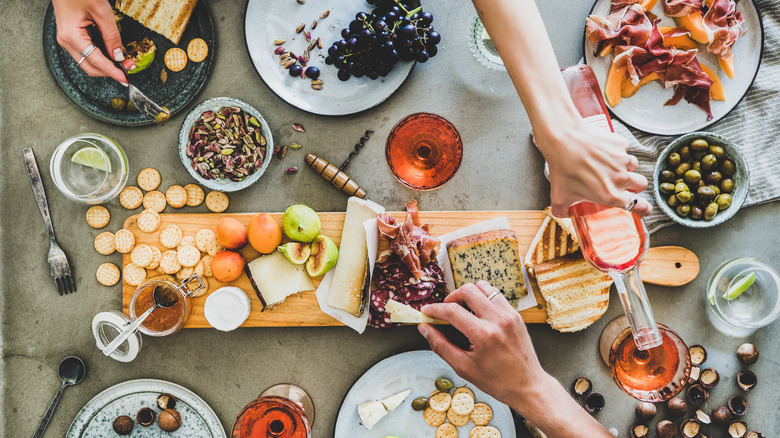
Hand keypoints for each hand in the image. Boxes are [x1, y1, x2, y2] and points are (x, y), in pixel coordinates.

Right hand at [52, 0, 132, 83]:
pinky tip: (112, 54)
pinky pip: (86, 53)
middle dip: (110, 71)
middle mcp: (66, 41)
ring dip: (106, 65)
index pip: (96, 62)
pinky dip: (100, 57)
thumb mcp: (101, 11)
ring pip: (88, 62)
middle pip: (90, 67)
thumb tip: (119, 56)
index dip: (113, 72)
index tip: (126, 78)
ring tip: (123, 62)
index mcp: (71, 36)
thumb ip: (112, 35)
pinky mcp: (71, 37)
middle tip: (129, 68)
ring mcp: (67, 40)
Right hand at [419, 281, 612, 436]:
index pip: (452, 310)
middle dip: (451, 297)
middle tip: (445, 310)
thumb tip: (425, 329)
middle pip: (468, 290)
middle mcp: (498, 320)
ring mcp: (509, 315)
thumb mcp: (463, 367)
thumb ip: (440, 345)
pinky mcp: (516, 315)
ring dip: (468, 294)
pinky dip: (483, 298)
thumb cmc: (496, 381)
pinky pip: (495, 295)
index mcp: (483, 335)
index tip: (426, 311)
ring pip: (483, 287)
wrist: (527, 386)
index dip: (435, 309)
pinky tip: (478, 313)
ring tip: (463, 309)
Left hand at [535, 116, 651, 217]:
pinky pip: (624, 149)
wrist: (564, 140)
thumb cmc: (562, 168)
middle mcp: (621, 178)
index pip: (638, 206)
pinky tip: (602, 151)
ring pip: (633, 165)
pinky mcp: (621, 144)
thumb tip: (562, 214)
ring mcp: (623, 160)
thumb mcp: (559, 196)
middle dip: (635, 185)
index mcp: (610, 195)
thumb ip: (561, 210)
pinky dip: (617, 150)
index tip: (644, 208)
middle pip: (641, 184)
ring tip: (607, 165)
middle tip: (622, 183)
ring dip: (625, 167)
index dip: (643, 208)